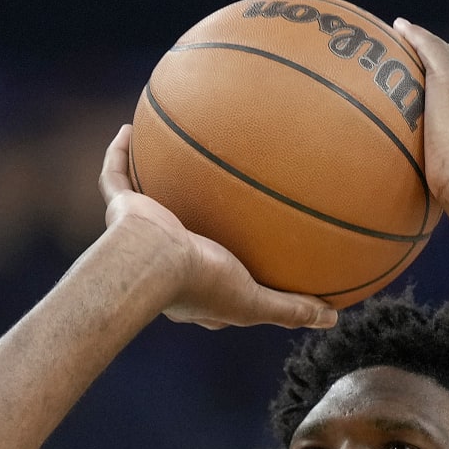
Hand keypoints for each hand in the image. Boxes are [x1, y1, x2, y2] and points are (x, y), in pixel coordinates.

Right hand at [99, 126, 335, 330]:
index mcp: (191, 288)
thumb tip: (331, 319)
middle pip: (182, 237)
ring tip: (173, 157)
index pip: (211, 284)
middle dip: (195, 222)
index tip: (250, 263)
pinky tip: (132, 129)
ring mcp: (141, 232)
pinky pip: (116, 178)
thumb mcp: (256, 301)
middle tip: (217, 204)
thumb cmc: (203, 282)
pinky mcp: (123, 209)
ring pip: (147, 202)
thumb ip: (290, 309)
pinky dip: (120, 155)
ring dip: (154, 181)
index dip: (229, 277)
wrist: (154, 260)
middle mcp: (163, 260)